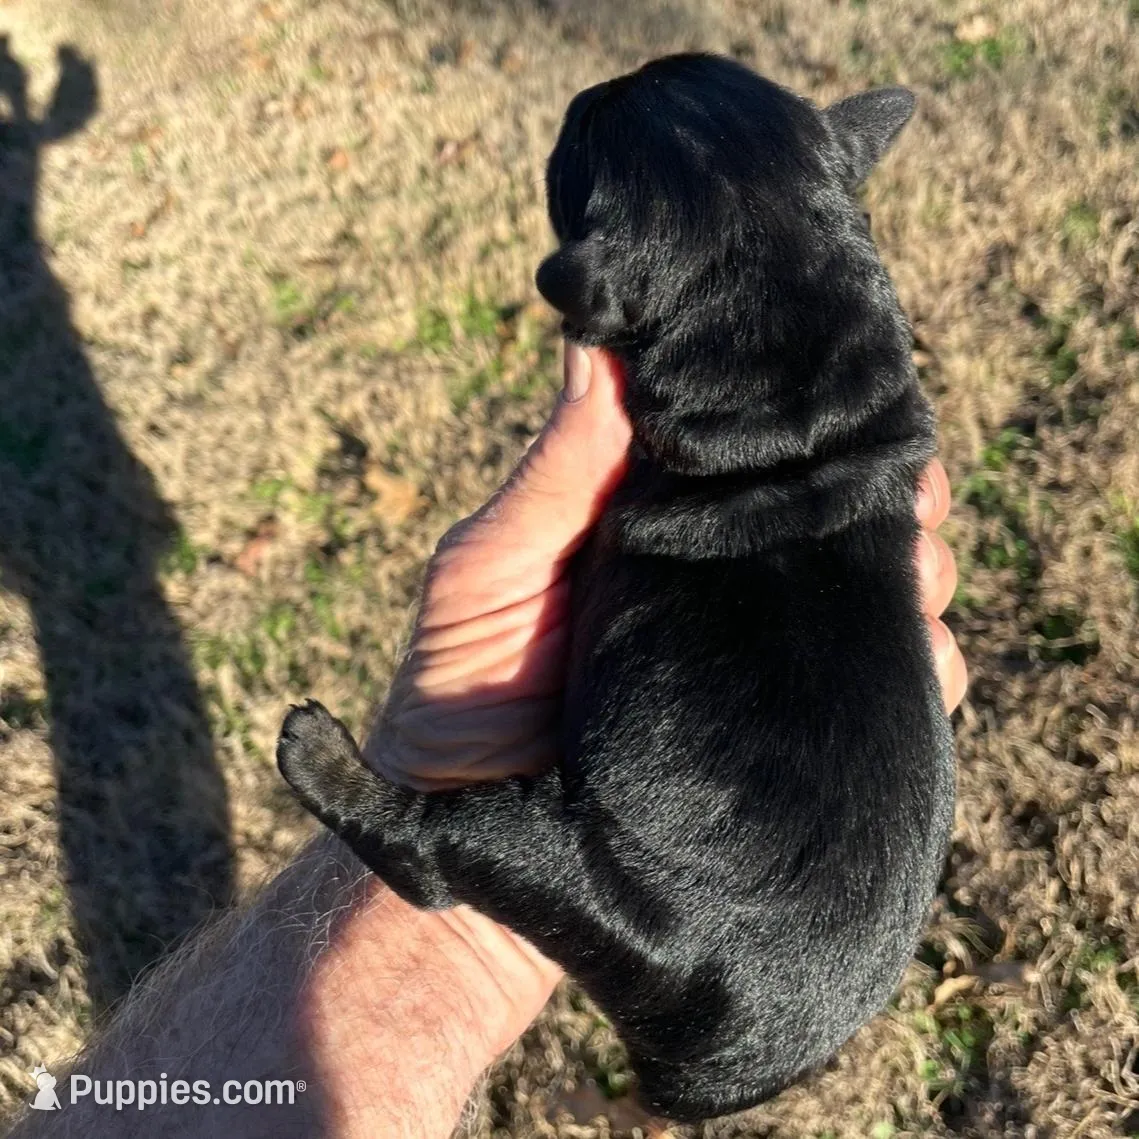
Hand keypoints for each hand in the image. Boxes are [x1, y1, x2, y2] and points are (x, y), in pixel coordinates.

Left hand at [365, 344, 966, 792]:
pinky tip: (924, 657)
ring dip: (908, 575)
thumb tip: (601, 332)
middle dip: (881, 499)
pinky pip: (872, 693)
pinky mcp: (779, 739)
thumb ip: (557, 469)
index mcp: (653, 531)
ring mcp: (751, 663)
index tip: (855, 405)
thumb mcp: (491, 570)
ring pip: (865, 599)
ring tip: (916, 575)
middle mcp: (713, 588)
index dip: (808, 429)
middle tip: (911, 498)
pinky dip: (918, 669)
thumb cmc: (457, 702)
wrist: (478, 852)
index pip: (748, 459)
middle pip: (823, 522)